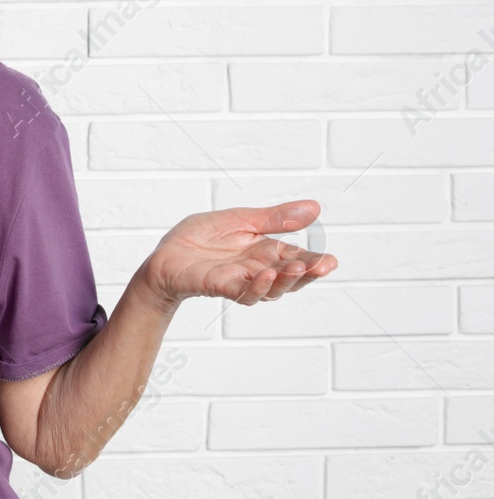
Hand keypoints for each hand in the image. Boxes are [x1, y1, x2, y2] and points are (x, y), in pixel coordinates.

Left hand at [142, 199, 337, 309]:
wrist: (167, 252)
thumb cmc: (202, 237)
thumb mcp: (242, 220)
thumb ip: (275, 218)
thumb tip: (315, 207)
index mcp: (266, 252)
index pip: (297, 258)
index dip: (315, 261)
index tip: (331, 260)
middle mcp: (258, 270)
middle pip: (290, 277)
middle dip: (308, 273)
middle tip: (323, 265)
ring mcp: (240, 281)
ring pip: (271, 288)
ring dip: (286, 280)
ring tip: (298, 267)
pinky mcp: (219, 286)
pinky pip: (242, 291)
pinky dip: (256, 285)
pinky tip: (266, 274)